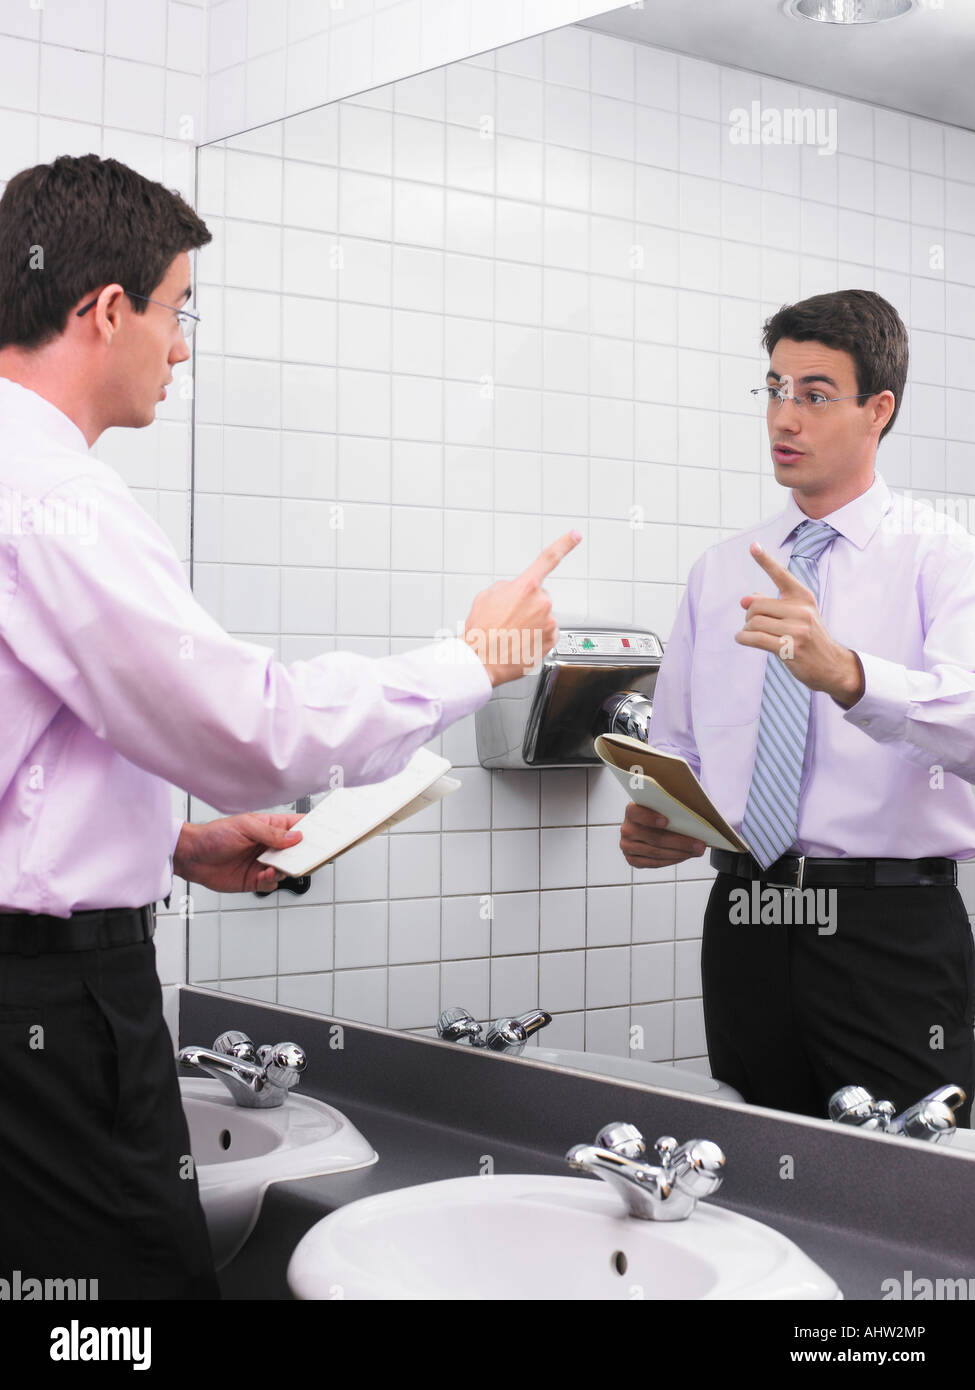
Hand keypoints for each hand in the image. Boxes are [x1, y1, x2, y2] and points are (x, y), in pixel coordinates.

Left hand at [173, 813, 304, 892]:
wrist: (192, 856)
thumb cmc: (213, 835)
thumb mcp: (245, 827)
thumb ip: (271, 833)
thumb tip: (295, 837)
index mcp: (269, 827)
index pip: (297, 826)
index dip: (312, 829)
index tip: (325, 833)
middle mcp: (269, 845)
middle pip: (297, 850)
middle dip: (305, 853)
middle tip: (311, 856)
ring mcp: (263, 863)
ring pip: (287, 868)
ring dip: (287, 868)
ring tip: (281, 866)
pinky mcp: (255, 879)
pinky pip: (272, 882)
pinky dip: (272, 879)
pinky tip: (265, 874)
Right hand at [463, 530, 581, 685]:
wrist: (481, 661)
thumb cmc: (481, 631)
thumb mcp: (486, 596)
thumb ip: (507, 586)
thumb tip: (516, 590)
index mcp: (525, 587)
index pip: (548, 558)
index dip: (564, 544)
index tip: (575, 535)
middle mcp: (541, 603)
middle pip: (539, 596)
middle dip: (527, 603)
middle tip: (508, 617)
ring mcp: (548, 622)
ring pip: (543, 615)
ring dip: (530, 621)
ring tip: (511, 632)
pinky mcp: (551, 640)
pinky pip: (546, 631)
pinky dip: (535, 635)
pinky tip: (520, 640)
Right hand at [620, 803, 706, 868]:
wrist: (644, 827)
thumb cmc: (657, 814)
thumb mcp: (660, 807)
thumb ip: (668, 809)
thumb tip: (692, 819)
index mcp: (631, 811)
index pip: (637, 813)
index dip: (650, 818)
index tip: (666, 821)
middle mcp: (627, 829)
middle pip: (654, 838)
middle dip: (680, 842)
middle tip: (698, 844)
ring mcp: (627, 846)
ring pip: (656, 852)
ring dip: (680, 853)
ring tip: (696, 851)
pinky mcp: (632, 859)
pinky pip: (654, 863)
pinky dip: (671, 860)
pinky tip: (684, 856)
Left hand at [736, 542, 864, 707]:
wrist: (832, 665)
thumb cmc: (809, 638)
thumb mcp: (797, 615)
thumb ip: (772, 605)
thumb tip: (745, 599)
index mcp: (803, 597)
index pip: (781, 575)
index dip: (765, 560)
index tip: (753, 545)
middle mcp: (801, 610)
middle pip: (757, 605)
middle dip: (749, 615)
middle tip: (751, 623)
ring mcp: (797, 630)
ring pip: (754, 622)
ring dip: (746, 629)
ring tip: (749, 634)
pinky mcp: (790, 648)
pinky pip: (755, 638)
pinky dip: (743, 638)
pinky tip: (743, 639)